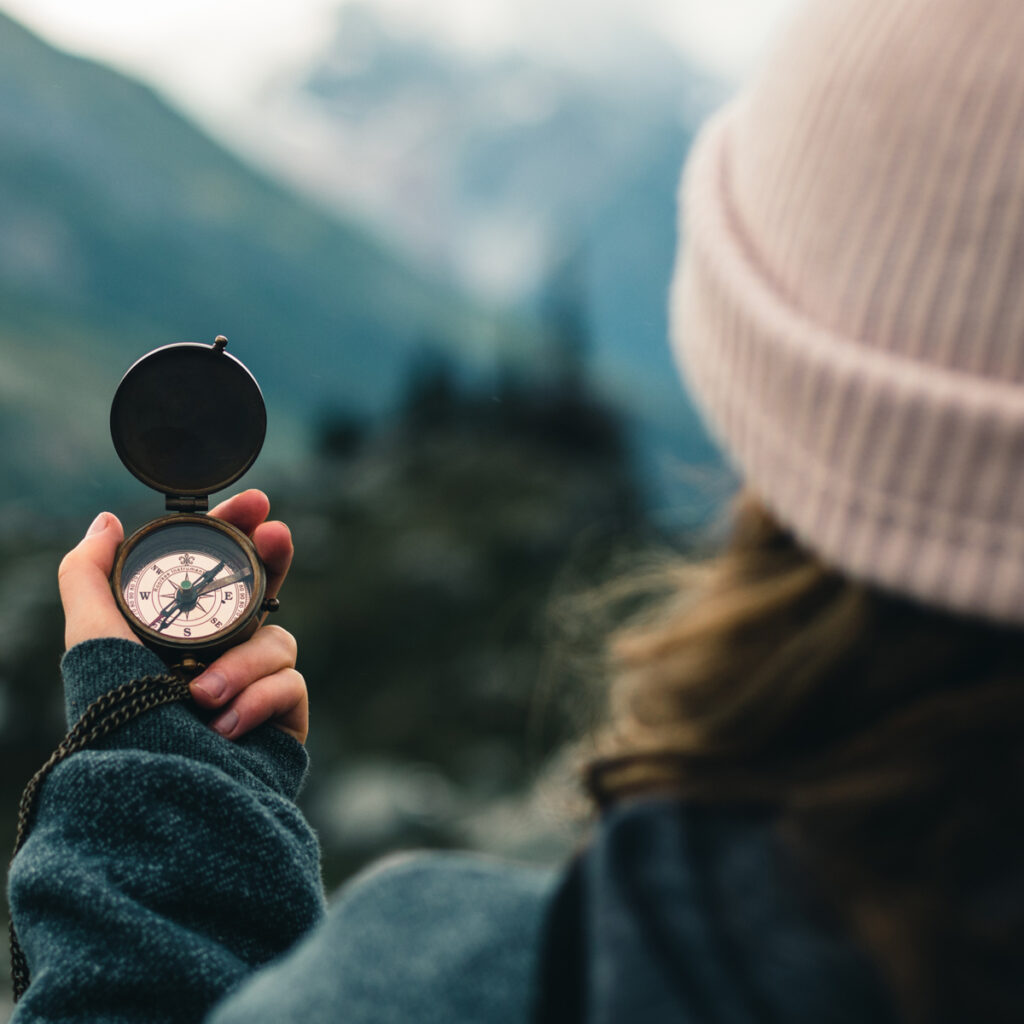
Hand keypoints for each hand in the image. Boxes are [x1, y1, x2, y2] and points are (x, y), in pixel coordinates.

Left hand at [58, 490, 307, 743]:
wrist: (155, 795)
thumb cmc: (119, 719)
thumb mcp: (91, 637)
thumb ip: (88, 573)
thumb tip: (105, 520)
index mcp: (183, 634)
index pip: (218, 571)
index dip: (239, 532)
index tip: (254, 502)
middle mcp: (222, 655)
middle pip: (266, 590)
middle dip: (274, 558)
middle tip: (277, 533)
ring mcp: (255, 686)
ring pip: (279, 639)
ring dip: (241, 663)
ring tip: (202, 696)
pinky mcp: (283, 717)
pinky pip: (290, 683)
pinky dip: (257, 699)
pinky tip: (225, 726)